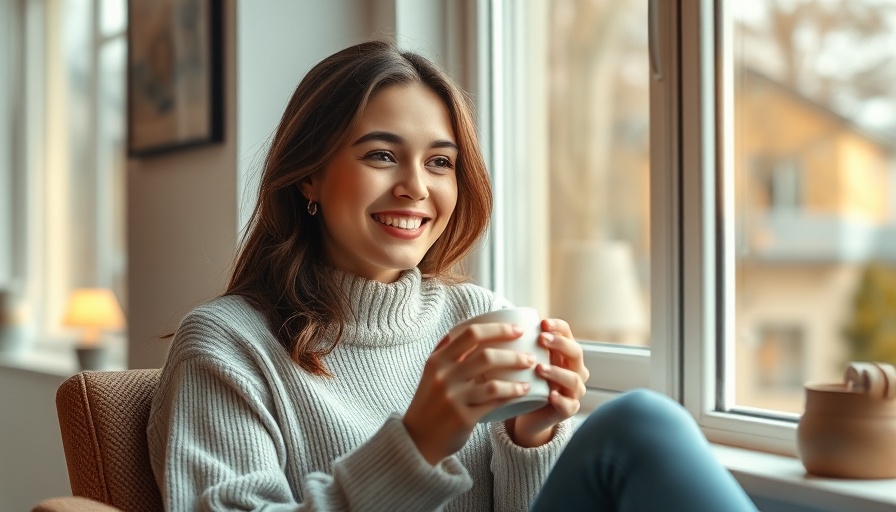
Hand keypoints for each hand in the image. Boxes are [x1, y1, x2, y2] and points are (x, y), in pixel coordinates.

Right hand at [403, 322, 536, 464]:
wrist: (417, 439)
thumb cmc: (431, 402)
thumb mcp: (432, 373)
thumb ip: (448, 352)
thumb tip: (474, 329)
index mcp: (437, 360)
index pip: (470, 334)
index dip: (497, 329)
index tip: (517, 330)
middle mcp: (444, 377)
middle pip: (485, 355)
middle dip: (513, 353)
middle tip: (531, 356)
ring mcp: (453, 398)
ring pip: (493, 381)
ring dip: (516, 375)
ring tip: (530, 371)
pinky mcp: (463, 417)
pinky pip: (494, 402)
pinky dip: (512, 393)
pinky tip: (524, 390)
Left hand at [506, 318, 588, 446]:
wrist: (525, 414)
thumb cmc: (524, 381)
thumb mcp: (520, 360)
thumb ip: (514, 343)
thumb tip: (490, 321)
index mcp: (564, 353)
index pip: (567, 333)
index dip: (557, 327)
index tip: (542, 323)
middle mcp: (574, 369)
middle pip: (576, 352)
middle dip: (560, 344)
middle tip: (541, 339)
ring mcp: (573, 391)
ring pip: (573, 379)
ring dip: (557, 372)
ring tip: (539, 368)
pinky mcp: (568, 410)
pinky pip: (569, 405)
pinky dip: (561, 400)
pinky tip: (550, 395)